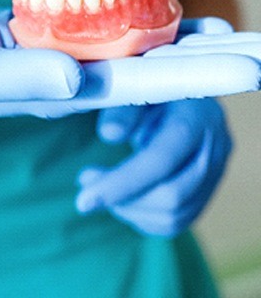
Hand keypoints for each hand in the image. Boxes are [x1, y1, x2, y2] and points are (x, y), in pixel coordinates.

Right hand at [0, 11, 260, 145]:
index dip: (193, 76)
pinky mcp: (66, 42)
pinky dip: (149, 25)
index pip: (142, 86)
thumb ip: (25, 76)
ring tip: (234, 36)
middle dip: (207, 63)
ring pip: (142, 54)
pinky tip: (176, 17)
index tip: (243, 70)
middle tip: (258, 52)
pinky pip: (115, 34)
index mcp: (66, 91)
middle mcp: (82, 79)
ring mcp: (75, 61)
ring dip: (189, 47)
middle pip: (155, 73)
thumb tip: (78, 80)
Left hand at [75, 97, 231, 236]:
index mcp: (197, 114)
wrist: (174, 86)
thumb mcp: (133, 83)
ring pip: (174, 215)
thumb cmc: (148, 80)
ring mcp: (216, 170)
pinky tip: (120, 195)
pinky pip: (176, 220)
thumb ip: (122, 107)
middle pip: (172, 194)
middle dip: (121, 198)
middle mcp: (215, 144)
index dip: (123, 182)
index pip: (162, 159)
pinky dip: (141, 216)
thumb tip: (109, 134)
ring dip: (128, 208)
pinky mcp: (208, 188)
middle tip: (84, 185)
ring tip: (98, 185)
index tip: (85, 199)